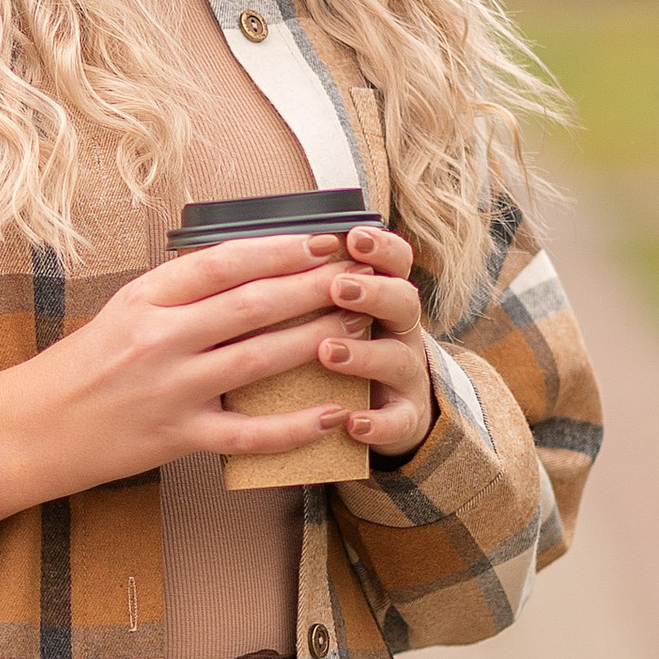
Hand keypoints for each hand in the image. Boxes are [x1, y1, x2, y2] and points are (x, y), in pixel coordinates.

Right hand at [0, 230, 382, 536]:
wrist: (28, 430)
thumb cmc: (77, 370)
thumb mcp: (119, 313)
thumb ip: (176, 293)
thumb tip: (242, 269)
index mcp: (144, 299)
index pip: (222, 263)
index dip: (278, 249)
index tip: (322, 242)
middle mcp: (159, 338)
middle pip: (252, 304)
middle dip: (314, 287)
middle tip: (359, 277)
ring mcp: (169, 389)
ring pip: (259, 358)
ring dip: (315, 340)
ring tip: (359, 328)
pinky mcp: (176, 438)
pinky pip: (249, 432)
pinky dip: (295, 425)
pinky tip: (334, 412)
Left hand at [319, 222, 434, 460]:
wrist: (388, 411)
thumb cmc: (345, 347)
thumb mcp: (331, 312)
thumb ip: (306, 285)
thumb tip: (253, 247)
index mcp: (381, 298)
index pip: (393, 261)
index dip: (379, 247)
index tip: (353, 235)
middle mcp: (399, 331)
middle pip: (403, 301)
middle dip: (373, 291)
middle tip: (338, 287)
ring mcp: (405, 375)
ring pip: (398, 359)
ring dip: (364, 354)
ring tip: (328, 351)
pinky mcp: (404, 419)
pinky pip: (397, 421)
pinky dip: (377, 423)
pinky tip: (351, 422)